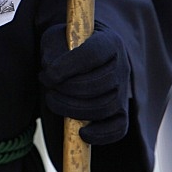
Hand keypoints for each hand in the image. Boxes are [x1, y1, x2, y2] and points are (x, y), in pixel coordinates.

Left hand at [40, 21, 130, 144]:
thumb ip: (53, 49)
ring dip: (74, 110)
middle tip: (49, 90)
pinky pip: (119, 128)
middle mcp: (122, 65)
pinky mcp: (122, 111)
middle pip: (100, 84)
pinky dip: (101, 134)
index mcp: (108, 42)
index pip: (93, 54)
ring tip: (53, 102)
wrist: (86, 54)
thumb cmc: (68, 45)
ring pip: (105, 107)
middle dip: (68, 91)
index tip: (47, 75)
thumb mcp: (57, 37)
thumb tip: (52, 73)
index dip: (69, 66)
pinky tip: (81, 132)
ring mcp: (124, 90)